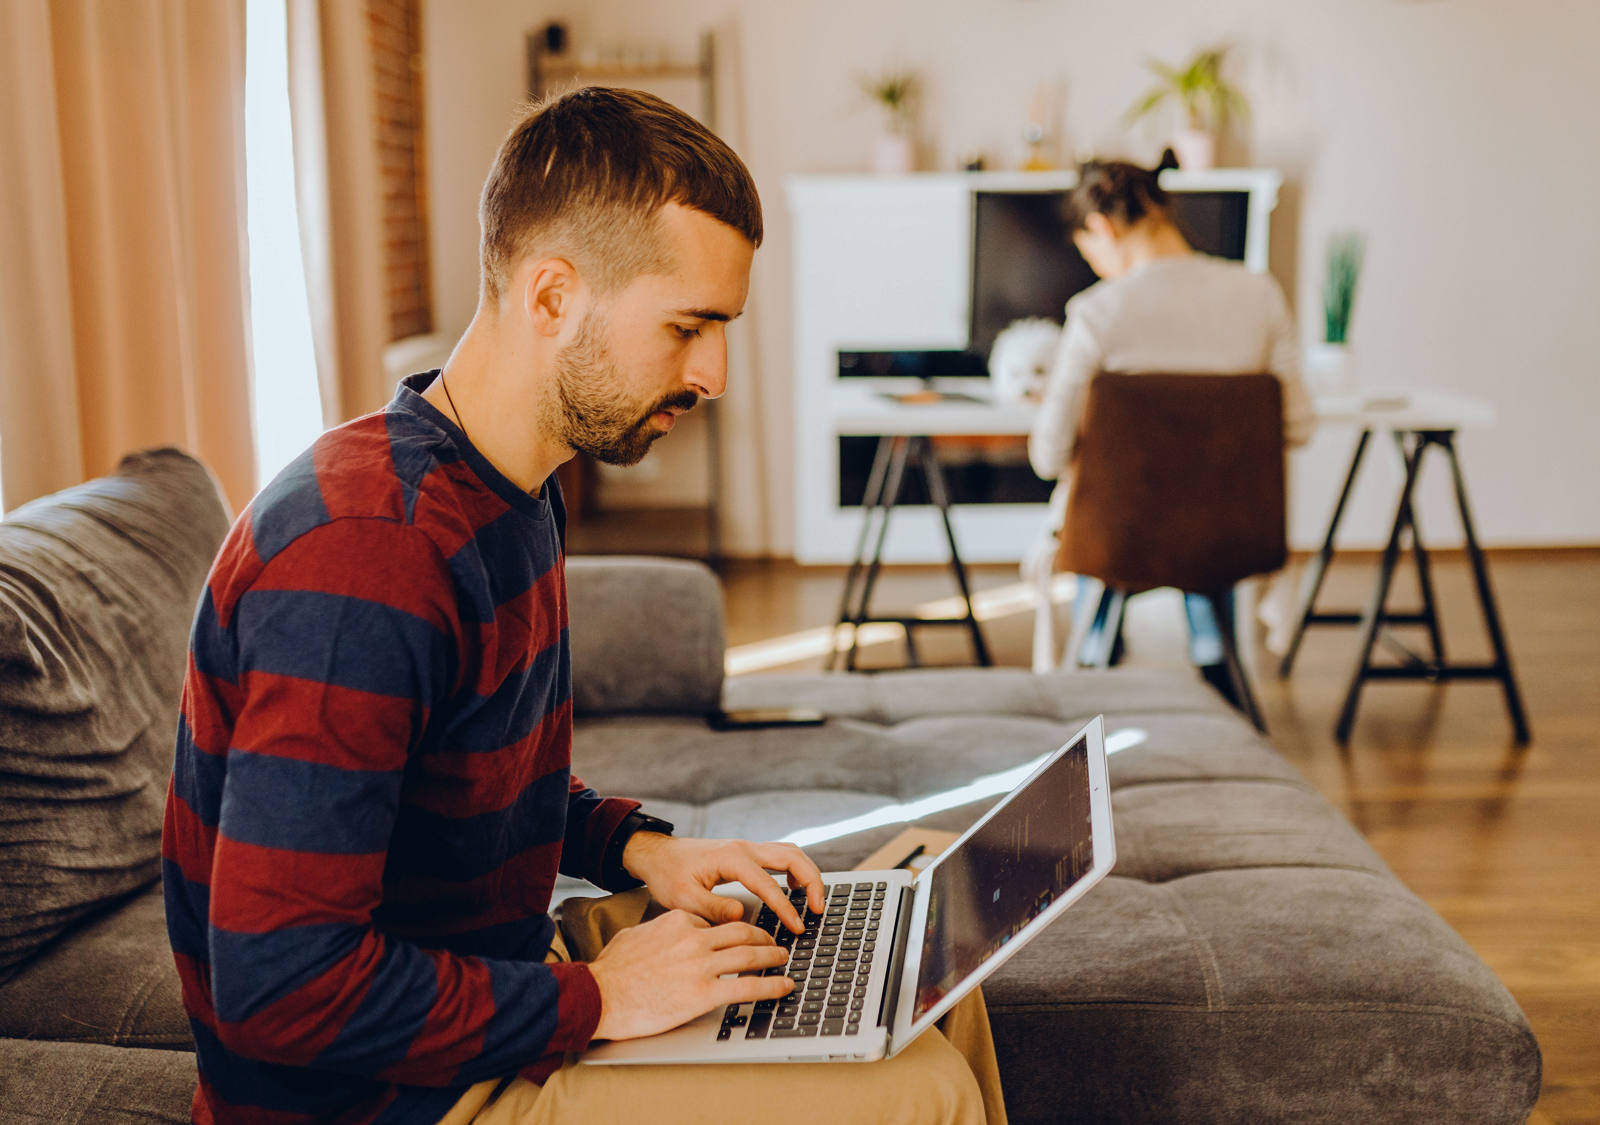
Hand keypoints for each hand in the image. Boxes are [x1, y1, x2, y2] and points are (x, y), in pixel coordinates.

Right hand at [587, 909, 792, 1040]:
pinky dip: (772, 985)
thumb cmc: (611, 970)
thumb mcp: (636, 936)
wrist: (599, 995)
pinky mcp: (704, 993)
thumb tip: (664, 935)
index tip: (742, 936)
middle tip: (773, 942)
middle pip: (741, 931)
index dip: (732, 931)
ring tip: (783, 959)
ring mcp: (701, 965)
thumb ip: (658, 931)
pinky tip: (783, 986)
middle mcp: (694, 939)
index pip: (715, 922)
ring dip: (772, 956)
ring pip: (750, 954)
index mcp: (679, 921)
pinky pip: (748, 986)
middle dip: (762, 935)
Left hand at [621, 834, 825, 933]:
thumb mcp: (683, 898)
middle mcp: (744, 848)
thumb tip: (742, 915)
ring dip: (808, 873)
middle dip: (812, 881)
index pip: (769, 884)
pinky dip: (796, 869)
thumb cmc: (668, 875)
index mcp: (731, 858)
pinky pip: (781, 856)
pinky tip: (795, 888)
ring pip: (790, 853)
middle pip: (792, 856)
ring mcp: (748, 848)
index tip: (797, 927)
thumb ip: (712, 908)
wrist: (659, 855)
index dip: (786, 907)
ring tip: (814, 901)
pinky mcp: (747, 853)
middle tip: (818, 909)